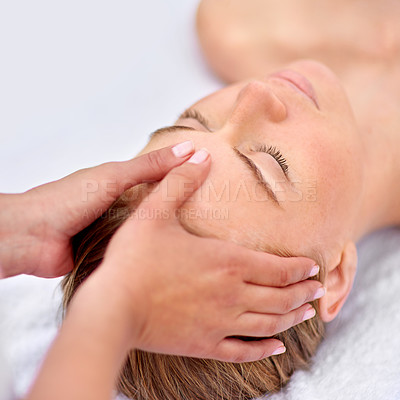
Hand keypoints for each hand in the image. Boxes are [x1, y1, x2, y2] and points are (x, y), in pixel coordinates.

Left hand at [0, 141, 195, 277]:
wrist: (32, 238)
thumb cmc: (68, 200)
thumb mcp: (114, 176)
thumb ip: (150, 166)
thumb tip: (189, 149)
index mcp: (120, 183)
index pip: (160, 177)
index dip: (184, 176)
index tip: (214, 179)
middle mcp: (121, 206)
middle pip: (157, 205)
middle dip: (181, 210)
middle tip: (215, 217)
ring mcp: (117, 231)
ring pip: (149, 229)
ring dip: (167, 233)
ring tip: (201, 240)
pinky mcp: (112, 254)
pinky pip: (137, 250)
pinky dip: (151, 251)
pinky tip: (174, 257)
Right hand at [95, 148, 323, 362]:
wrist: (113, 308)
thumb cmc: (133, 260)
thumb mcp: (155, 212)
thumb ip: (180, 182)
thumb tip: (198, 154)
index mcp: (226, 262)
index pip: (279, 268)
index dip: (300, 268)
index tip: (313, 266)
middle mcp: (232, 295)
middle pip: (281, 297)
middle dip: (304, 292)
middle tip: (318, 289)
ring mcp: (221, 324)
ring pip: (270, 323)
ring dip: (293, 317)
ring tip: (307, 314)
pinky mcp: (205, 345)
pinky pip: (244, 352)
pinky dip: (265, 349)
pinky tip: (276, 347)